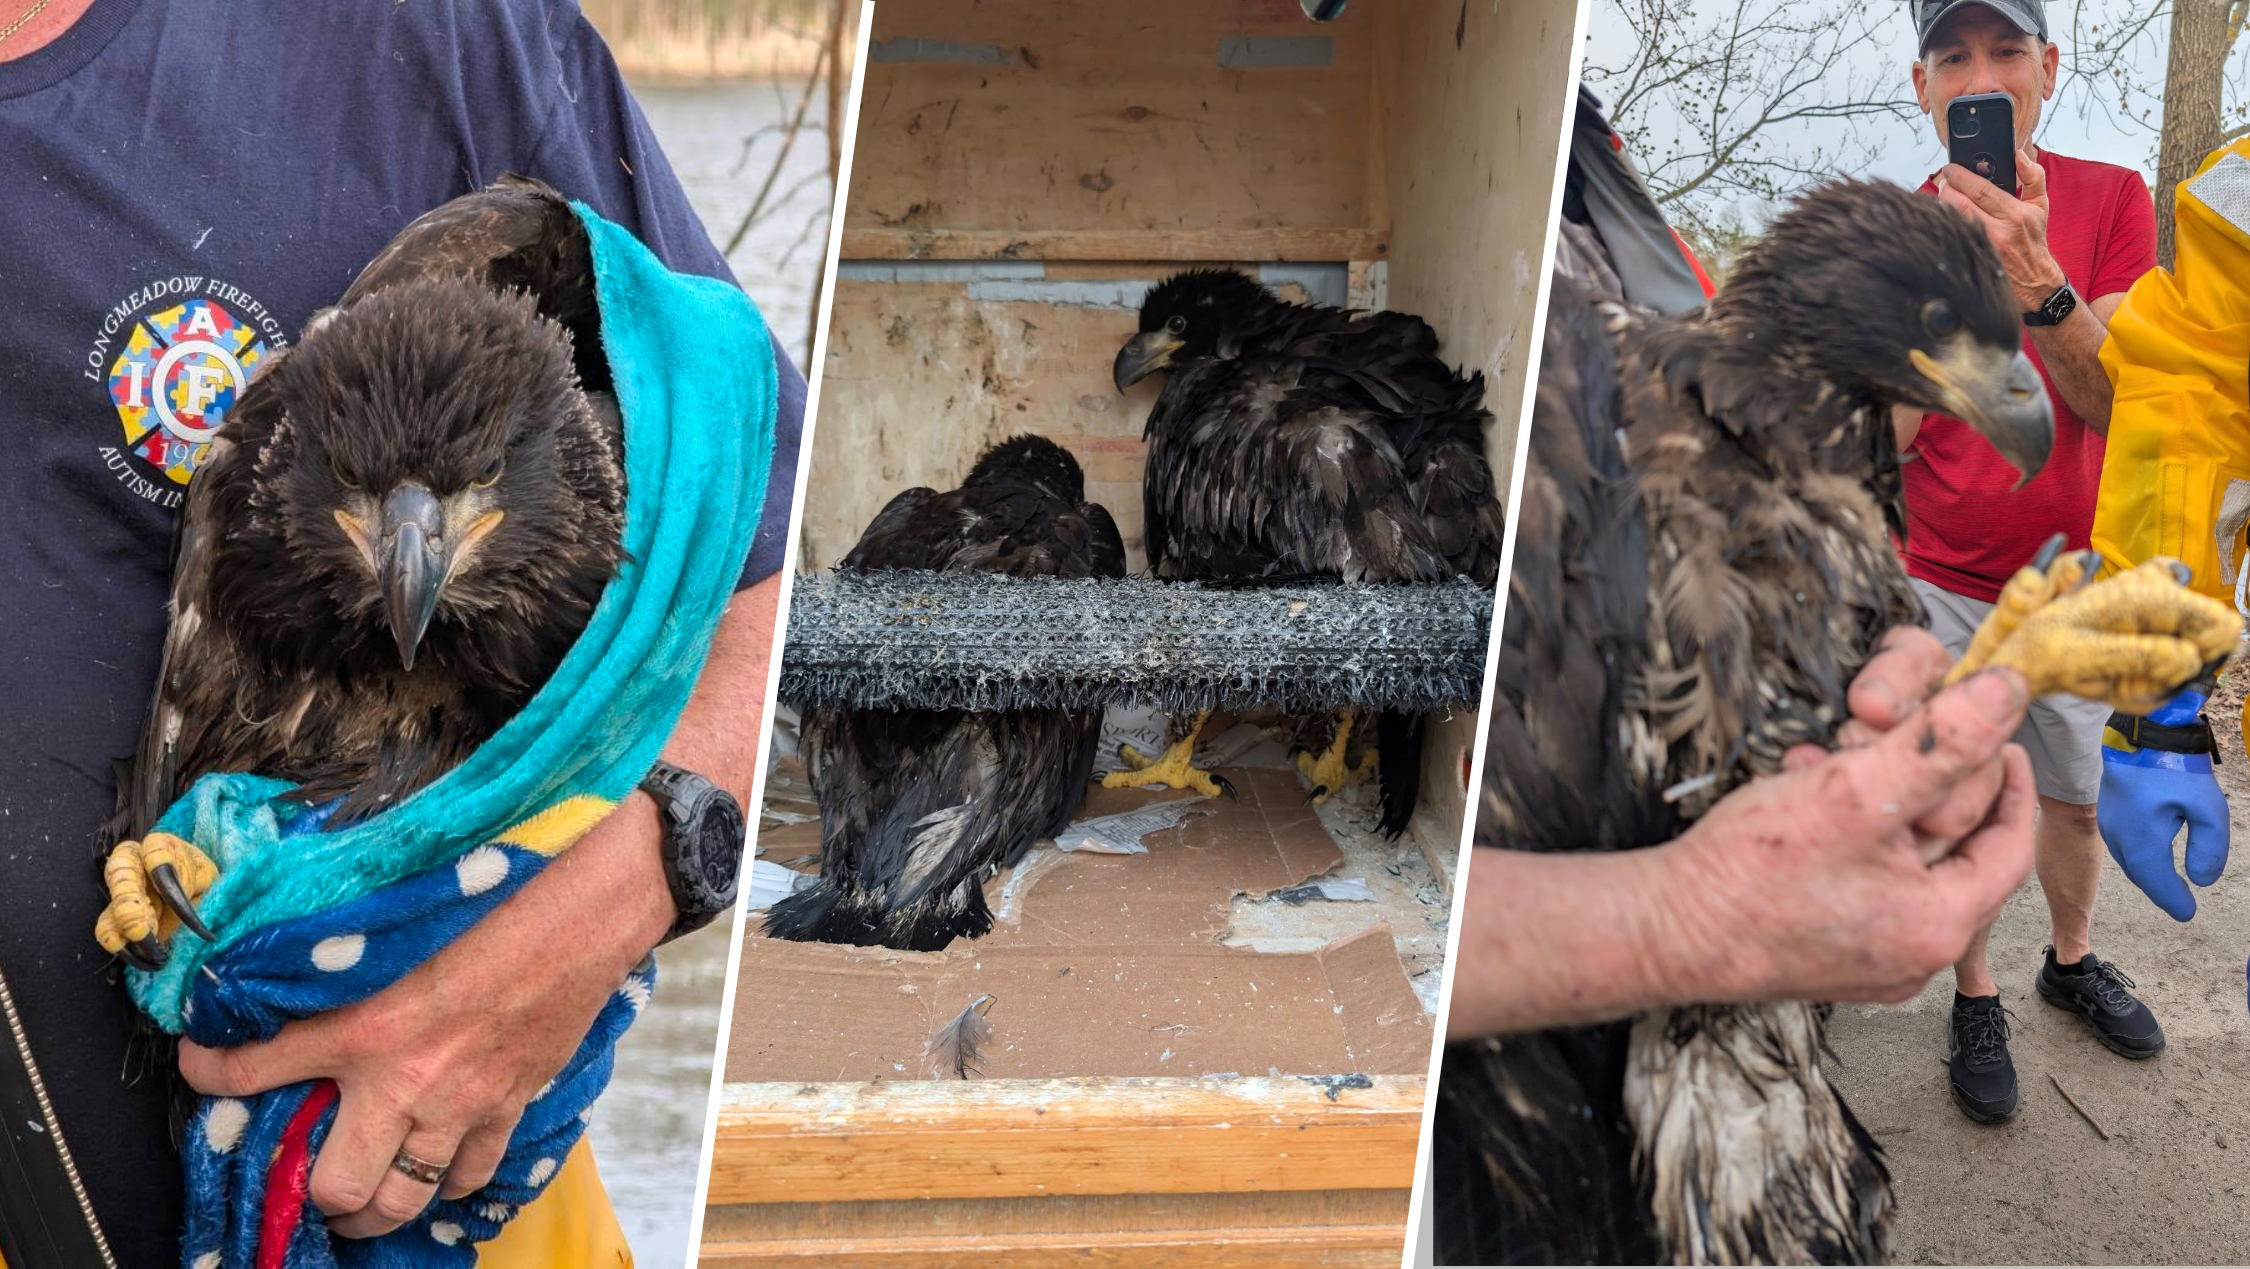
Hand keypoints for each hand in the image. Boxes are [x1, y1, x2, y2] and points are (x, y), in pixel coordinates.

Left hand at [178, 796, 673, 1238]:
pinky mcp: (508, 1107)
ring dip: (376, 1206)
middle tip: (307, 1175)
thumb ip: (342, 953)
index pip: (254, 1067)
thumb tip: (296, 955)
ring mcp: (459, 1106)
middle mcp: (403, 1083)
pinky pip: (469, 1175)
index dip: (212, 1071)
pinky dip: (449, 1183)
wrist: (581, 914)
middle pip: (338, 1186)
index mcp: (363, 1028)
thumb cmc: (494, 904)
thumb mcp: (394, 925)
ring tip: (363, 1197)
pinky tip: (436, 1169)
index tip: (201, 1066)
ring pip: (402, 1199)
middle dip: (315, 1192)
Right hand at [1662, 663, 2037, 1004]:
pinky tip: (1815, 817)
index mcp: (1939, 923)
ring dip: (1889, 814)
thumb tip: (2006, 693)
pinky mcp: (1829, 963)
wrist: (1666, 933)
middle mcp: (1915, 956)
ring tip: (1847, 769)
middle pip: (1957, 857)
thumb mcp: (1856, 789)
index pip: (2007, 842)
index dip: (2006, 782)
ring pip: (1907, 874)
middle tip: (1914, 742)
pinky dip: (1857, 849)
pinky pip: (1867, 896)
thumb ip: (1941, 741)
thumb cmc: (1753, 871)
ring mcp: (1871, 966)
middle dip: (1935, 790)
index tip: (1997, 735)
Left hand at [1938, 149, 2068, 310]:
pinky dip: (1944, 224)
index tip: (1950, 168)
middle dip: (1946, 188)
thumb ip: (2033, 176)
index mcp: (2014, 214)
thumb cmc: (2033, 238)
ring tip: (1944, 197)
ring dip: (1942, 205)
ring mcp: (1981, 247)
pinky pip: (1950, 236)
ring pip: (1951, 219)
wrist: (2034, 280)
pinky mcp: (1970, 259)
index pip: (1980, 189)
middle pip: (1959, 203)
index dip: (1960, 176)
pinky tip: (1943, 218)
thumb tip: (2020, 154)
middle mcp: (1997, 231)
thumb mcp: (2040, 205)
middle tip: (1944, 181)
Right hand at [2099, 689, 2228, 920]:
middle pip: (2141, 875)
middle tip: (2180, 900)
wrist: (2141, 730)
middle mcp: (2118, 837)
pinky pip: (2122, 844)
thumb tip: (2202, 879)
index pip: (2158, 883)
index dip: (2175, 901)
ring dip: (2148, 872)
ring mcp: (2108, 823)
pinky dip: (2138, 855)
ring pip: (2129, 860)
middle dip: (2161, 889)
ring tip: (2168, 880)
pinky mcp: (2106, 809)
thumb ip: (2209, 849)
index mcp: (2141, 841)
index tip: (2189, 913)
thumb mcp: (2208, 808)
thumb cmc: (2174, 766)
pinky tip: (2150, 850)